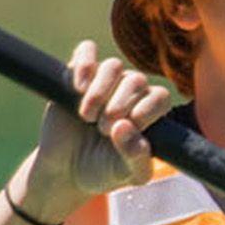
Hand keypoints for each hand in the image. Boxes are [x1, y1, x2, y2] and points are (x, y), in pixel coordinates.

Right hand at [12, 42, 177, 220]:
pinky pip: (86, 50)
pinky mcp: (77, 74)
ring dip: (100, 91)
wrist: (65, 171)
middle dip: (120, 105)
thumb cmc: (102, 171)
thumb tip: (125, 128)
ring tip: (88, 117)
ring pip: (113, 66)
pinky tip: (78, 87)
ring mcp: (103, 81)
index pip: (159, 96)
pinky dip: (84, 64)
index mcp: (148, 113)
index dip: (146, 109)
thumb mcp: (126, 174)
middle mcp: (128, 93)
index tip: (128, 127)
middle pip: (136, 80)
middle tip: (103, 129)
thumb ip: (136, 158)